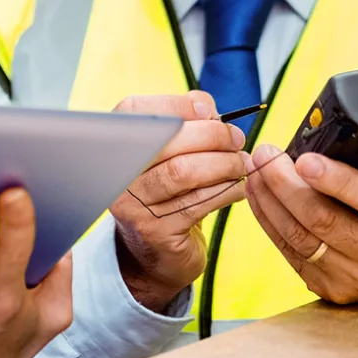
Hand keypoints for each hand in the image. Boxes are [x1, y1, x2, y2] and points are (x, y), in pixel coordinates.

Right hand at [110, 92, 247, 312]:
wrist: (155, 253)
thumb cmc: (169, 192)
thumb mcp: (173, 153)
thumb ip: (187, 121)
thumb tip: (207, 108)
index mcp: (117, 144)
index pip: (135, 109)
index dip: (175, 104)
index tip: (210, 111)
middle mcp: (116, 172)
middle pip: (166, 141)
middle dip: (212, 135)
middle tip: (237, 139)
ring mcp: (131, 204)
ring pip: (184, 172)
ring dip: (224, 164)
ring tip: (241, 163)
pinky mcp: (154, 230)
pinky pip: (197, 203)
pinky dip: (227, 190)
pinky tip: (239, 187)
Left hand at [243, 103, 357, 312]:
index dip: (339, 181)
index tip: (306, 158)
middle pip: (325, 221)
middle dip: (287, 185)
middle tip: (267, 153)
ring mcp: (353, 278)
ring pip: (300, 237)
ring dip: (270, 200)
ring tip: (256, 166)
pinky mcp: (327, 287)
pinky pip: (290, 252)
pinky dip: (268, 220)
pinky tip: (257, 193)